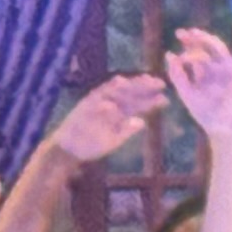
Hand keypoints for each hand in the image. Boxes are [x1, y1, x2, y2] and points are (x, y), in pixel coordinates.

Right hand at [46, 74, 167, 165]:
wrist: (66, 151)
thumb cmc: (89, 147)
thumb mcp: (112, 141)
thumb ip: (125, 131)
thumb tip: (141, 122)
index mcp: (117, 114)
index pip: (137, 104)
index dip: (151, 100)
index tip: (165, 97)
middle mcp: (109, 105)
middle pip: (129, 93)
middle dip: (144, 87)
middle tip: (160, 83)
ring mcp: (96, 103)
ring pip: (115, 90)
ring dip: (129, 84)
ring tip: (143, 80)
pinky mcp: (84, 104)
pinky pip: (96, 95)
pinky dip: (107, 89)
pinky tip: (119, 82)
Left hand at [162, 15, 231, 139]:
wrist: (224, 127)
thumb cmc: (206, 114)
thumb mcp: (187, 93)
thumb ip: (177, 75)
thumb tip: (169, 54)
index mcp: (204, 73)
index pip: (194, 54)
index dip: (185, 46)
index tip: (176, 41)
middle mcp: (216, 68)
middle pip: (204, 47)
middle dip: (193, 39)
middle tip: (180, 33)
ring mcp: (229, 68)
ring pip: (217, 47)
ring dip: (205, 39)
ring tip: (193, 34)